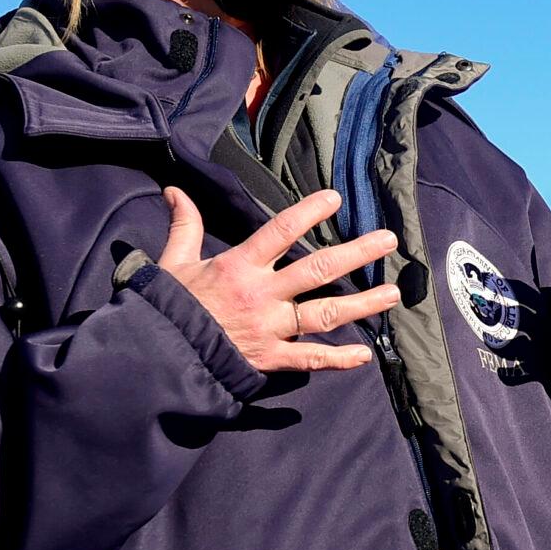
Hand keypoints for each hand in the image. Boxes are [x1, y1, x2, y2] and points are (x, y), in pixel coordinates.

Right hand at [157, 186, 398, 371]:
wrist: (157, 357)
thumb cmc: (168, 307)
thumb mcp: (173, 262)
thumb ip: (184, 225)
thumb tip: (176, 190)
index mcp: (239, 265)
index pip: (281, 230)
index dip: (309, 211)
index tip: (335, 198)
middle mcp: (261, 293)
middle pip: (319, 268)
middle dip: (358, 253)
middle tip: (388, 241)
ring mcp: (269, 327)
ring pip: (325, 312)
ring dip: (362, 304)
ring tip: (393, 295)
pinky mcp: (269, 358)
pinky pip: (309, 358)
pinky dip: (337, 359)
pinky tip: (364, 355)